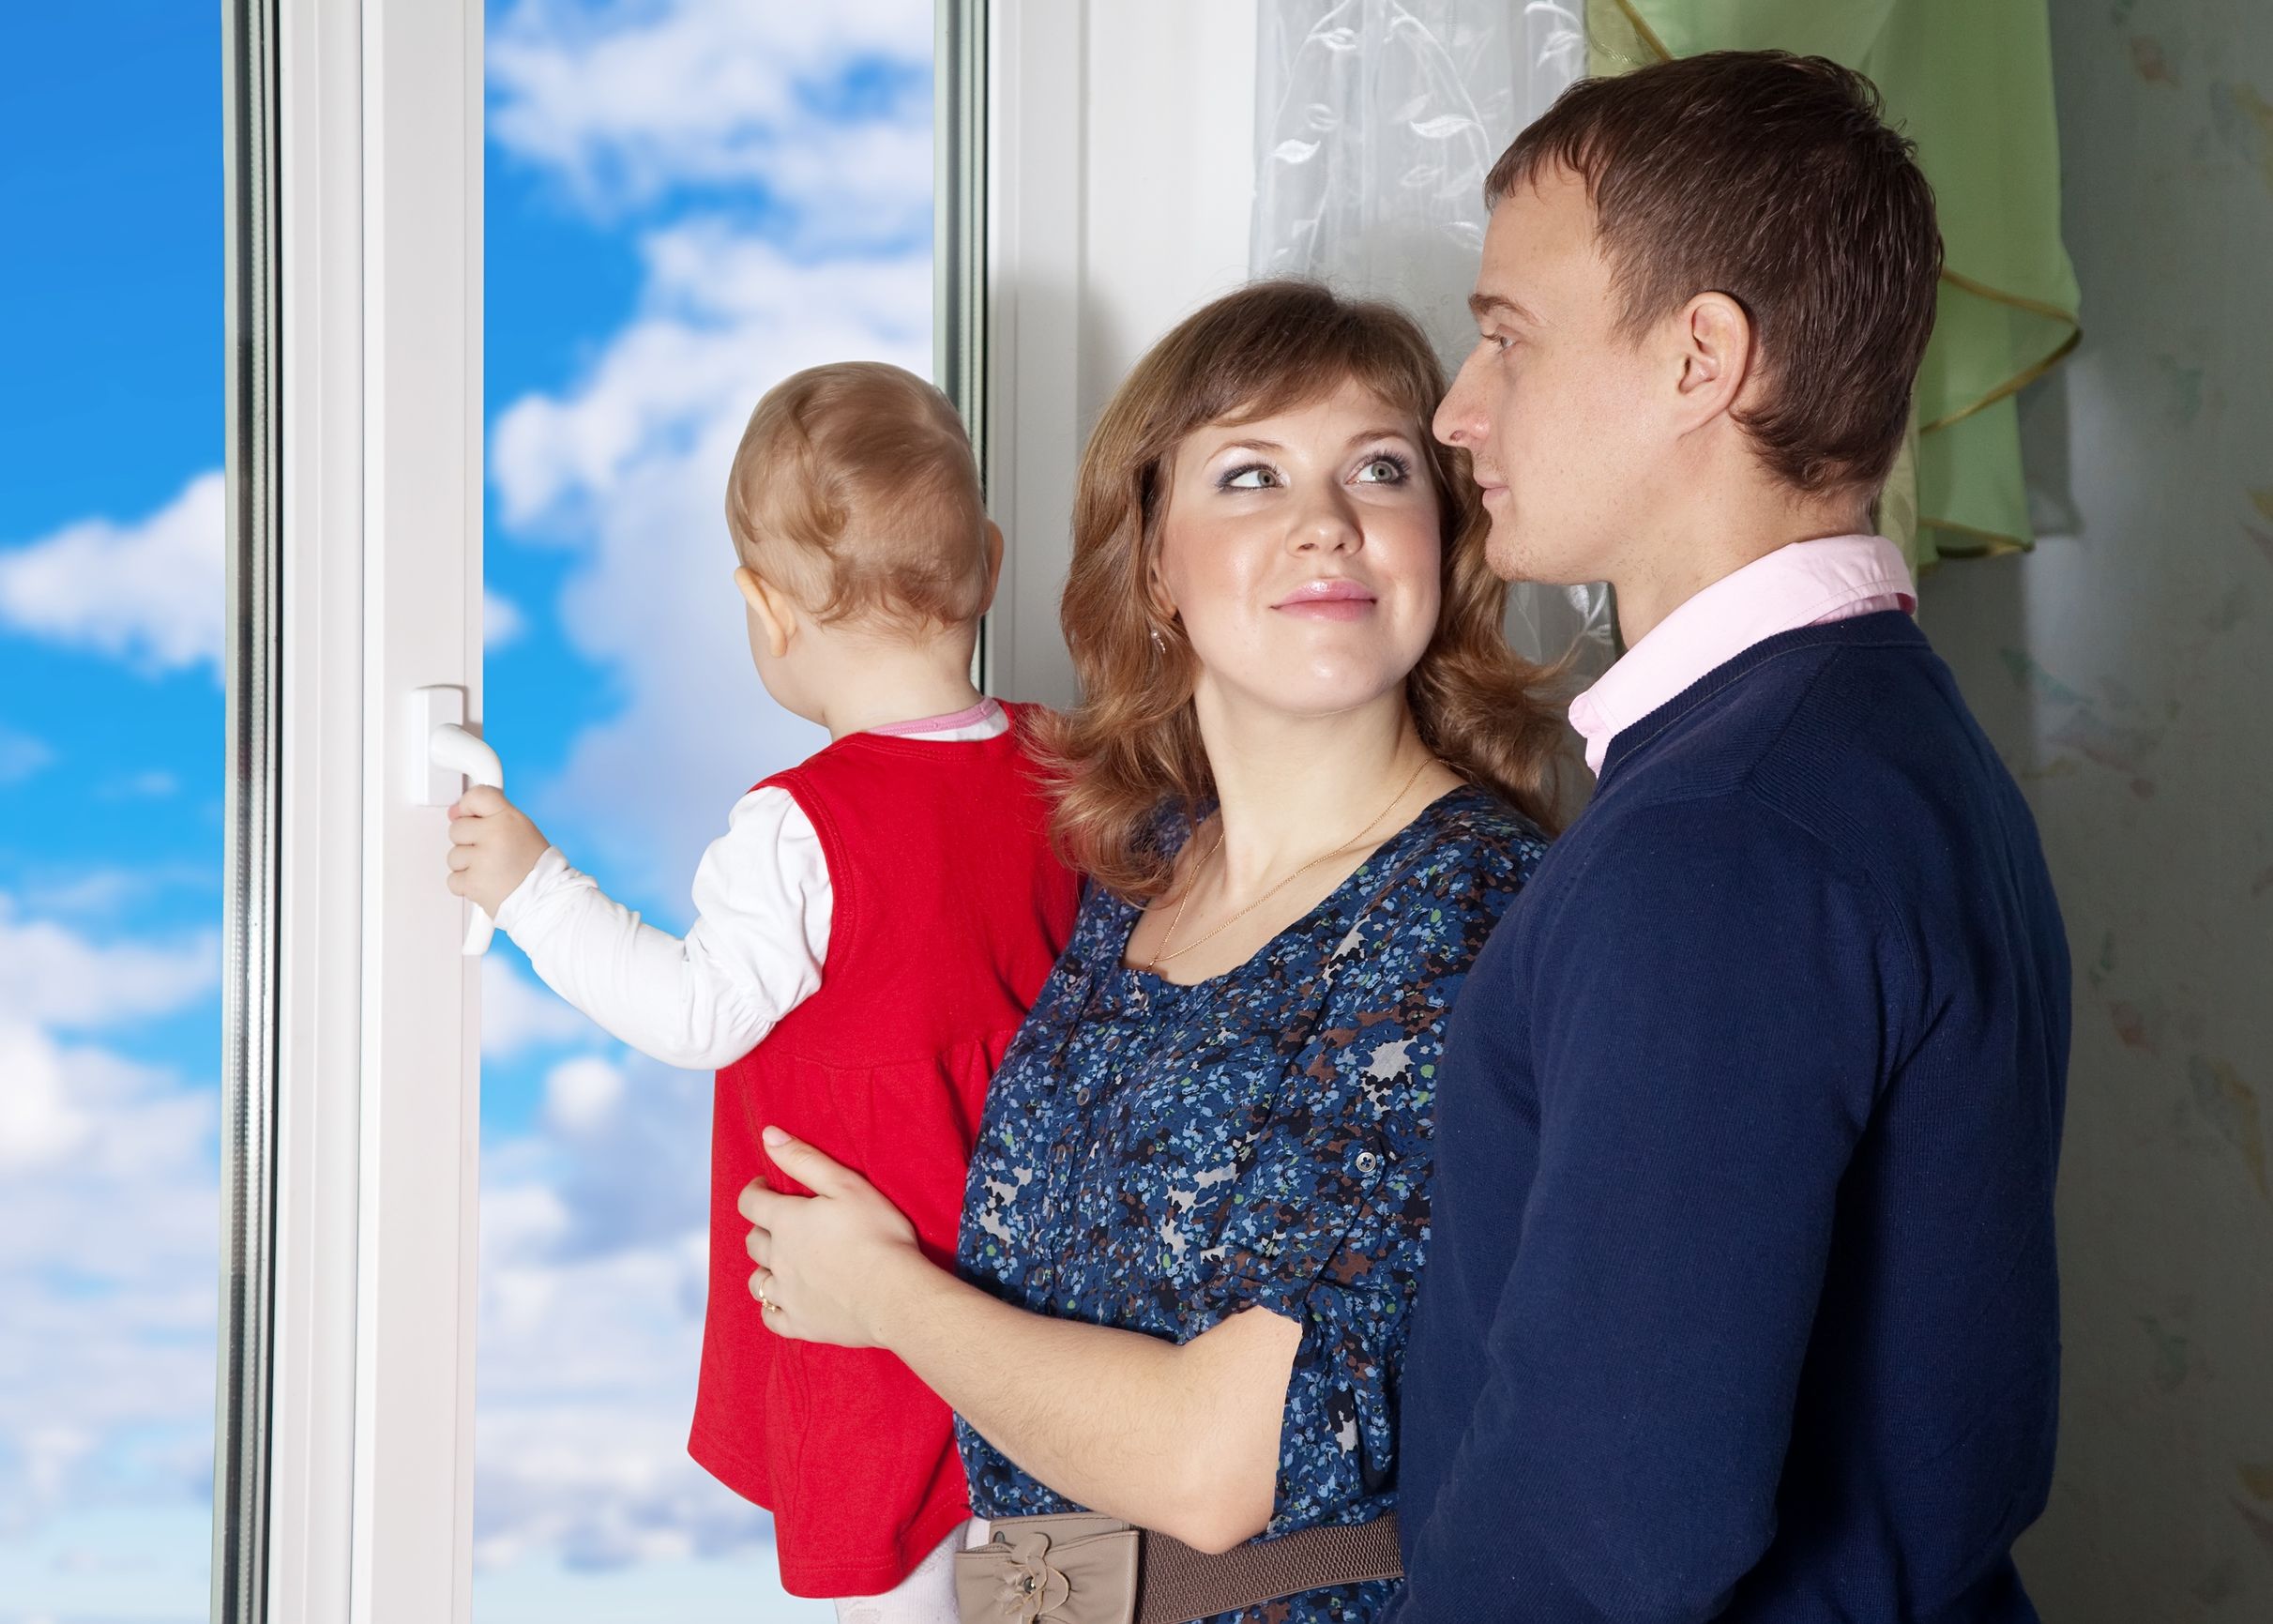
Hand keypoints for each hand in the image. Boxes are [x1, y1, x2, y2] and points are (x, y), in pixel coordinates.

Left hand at [445, 785, 548, 914]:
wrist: (544, 897)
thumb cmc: (534, 865)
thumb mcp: (521, 827)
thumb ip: (489, 814)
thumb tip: (455, 812)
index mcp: (509, 818)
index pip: (477, 796)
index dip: (468, 806)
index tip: (469, 815)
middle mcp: (495, 835)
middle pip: (457, 828)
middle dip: (468, 842)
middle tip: (490, 852)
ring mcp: (482, 859)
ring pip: (453, 856)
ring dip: (467, 865)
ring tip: (491, 870)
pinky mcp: (473, 883)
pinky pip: (453, 880)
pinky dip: (466, 885)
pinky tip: (486, 882)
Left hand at [736, 1126, 926, 1349]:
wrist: (894, 1294)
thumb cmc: (877, 1234)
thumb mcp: (846, 1184)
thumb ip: (804, 1159)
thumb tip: (768, 1135)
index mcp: (786, 1222)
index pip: (751, 1201)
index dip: (755, 1190)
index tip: (767, 1186)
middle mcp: (777, 1258)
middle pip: (753, 1242)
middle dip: (763, 1228)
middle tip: (783, 1224)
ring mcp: (787, 1294)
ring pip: (757, 1281)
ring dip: (765, 1269)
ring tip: (782, 1263)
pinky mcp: (800, 1323)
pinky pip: (771, 1317)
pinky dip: (773, 1308)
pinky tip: (785, 1301)